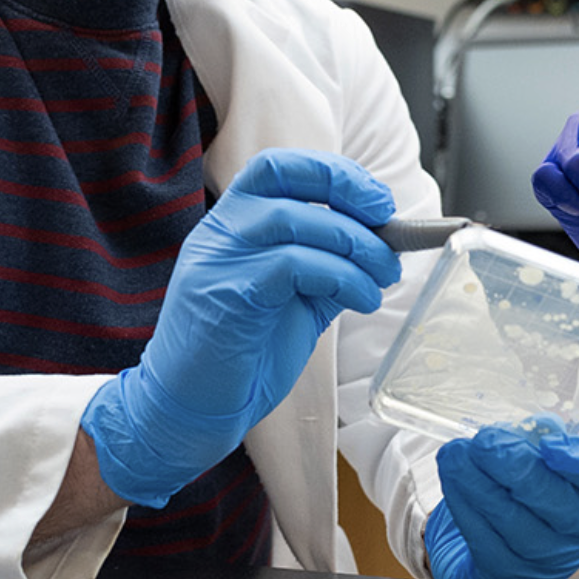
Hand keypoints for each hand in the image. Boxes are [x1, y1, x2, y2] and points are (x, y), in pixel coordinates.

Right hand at [81, 148, 400, 506]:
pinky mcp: (225, 294)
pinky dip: (340, 276)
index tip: (376, 200)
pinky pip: (291, 265)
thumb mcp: (294, 300)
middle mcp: (219, 231)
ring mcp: (217, 259)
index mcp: (231, 224)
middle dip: (350, 197)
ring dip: (354, 245)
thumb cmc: (241, 357)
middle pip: (287, 180)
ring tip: (382, 277)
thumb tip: (383, 245)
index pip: (277, 167)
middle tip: (390, 233)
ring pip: (294, 220)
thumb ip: (327, 267)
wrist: (188, 411)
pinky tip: (362, 299)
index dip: (332, 172)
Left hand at [425, 420, 578, 578]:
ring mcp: (545, 560)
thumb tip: (536, 428)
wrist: (504, 547)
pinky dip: (462, 500)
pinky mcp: (505, 573)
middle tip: (486, 439)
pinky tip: (451, 474)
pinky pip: (482, 536)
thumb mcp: (546, 460)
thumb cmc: (533, 488)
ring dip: (477, 480)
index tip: (551, 445)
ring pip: (512, 519)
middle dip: (515, 466)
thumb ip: (544, 437)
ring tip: (456, 452)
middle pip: (558, 503)